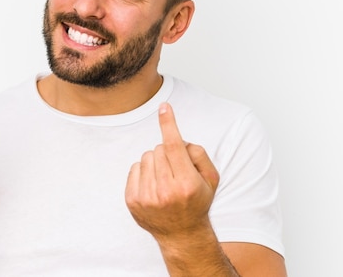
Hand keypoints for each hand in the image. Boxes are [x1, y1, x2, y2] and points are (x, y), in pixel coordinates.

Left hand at [125, 102, 218, 240]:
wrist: (182, 235)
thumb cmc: (197, 202)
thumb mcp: (210, 179)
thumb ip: (198, 154)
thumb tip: (178, 138)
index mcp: (187, 184)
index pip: (174, 146)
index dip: (169, 123)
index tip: (164, 107)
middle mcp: (165, 191)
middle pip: (159, 149)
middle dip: (168, 153)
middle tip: (176, 170)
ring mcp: (146, 197)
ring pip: (146, 157)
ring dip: (155, 162)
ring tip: (164, 179)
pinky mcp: (132, 200)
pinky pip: (135, 168)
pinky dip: (144, 172)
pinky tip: (153, 186)